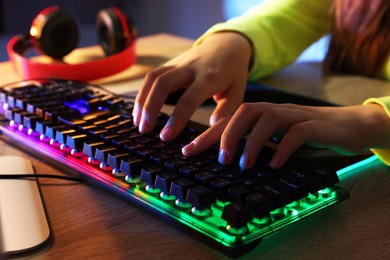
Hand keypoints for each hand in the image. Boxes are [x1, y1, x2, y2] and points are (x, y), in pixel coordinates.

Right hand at [133, 32, 251, 144]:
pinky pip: (152, 76)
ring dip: (142, 100)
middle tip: (144, 130)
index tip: (166, 137)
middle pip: (163, 83)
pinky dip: (142, 93)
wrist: (228, 44)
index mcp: (210, 77)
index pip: (189, 99)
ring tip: (138, 123)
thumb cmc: (233, 73)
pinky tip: (139, 110)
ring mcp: (178, 63)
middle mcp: (191, 68)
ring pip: (153, 78)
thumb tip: (209, 129)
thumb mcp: (237, 93)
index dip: (176, 119)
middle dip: (150, 107)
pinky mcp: (170, 63)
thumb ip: (224, 112)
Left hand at [184, 102, 389, 168]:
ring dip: (253, 142)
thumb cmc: (308, 135)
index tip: (187, 151)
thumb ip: (258, 145)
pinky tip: (275, 164)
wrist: (350, 125)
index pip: (230, 121)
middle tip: (221, 160)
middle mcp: (276, 111)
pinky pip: (298, 132)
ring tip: (244, 164)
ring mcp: (296, 115)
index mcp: (264, 114)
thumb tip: (230, 163)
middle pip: (245, 112)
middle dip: (228, 134)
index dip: (207, 136)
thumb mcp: (278, 139)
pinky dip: (284, 147)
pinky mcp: (316, 125)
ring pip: (268, 118)